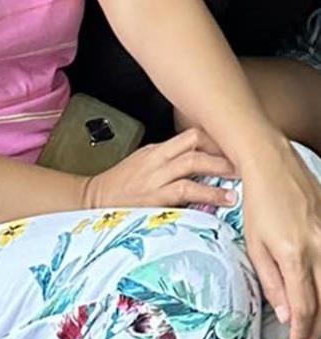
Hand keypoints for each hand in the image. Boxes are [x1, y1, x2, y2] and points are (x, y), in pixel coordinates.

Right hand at [85, 128, 237, 211]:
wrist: (91, 203)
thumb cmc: (119, 188)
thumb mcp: (143, 167)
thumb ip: (168, 164)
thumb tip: (201, 167)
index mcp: (155, 151)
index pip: (191, 135)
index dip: (216, 140)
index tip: (235, 150)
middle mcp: (156, 160)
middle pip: (195, 144)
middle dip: (223, 152)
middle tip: (245, 162)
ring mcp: (154, 178)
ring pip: (193, 164)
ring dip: (220, 171)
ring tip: (239, 181)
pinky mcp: (153, 198)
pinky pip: (184, 191)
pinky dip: (207, 193)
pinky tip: (222, 199)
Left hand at [242, 139, 320, 338]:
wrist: (273, 165)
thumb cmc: (259, 202)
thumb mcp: (254, 245)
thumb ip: (271, 282)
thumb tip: (285, 315)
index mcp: (293, 255)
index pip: (305, 307)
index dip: (303, 331)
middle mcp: (318, 248)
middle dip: (318, 327)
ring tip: (318, 325)